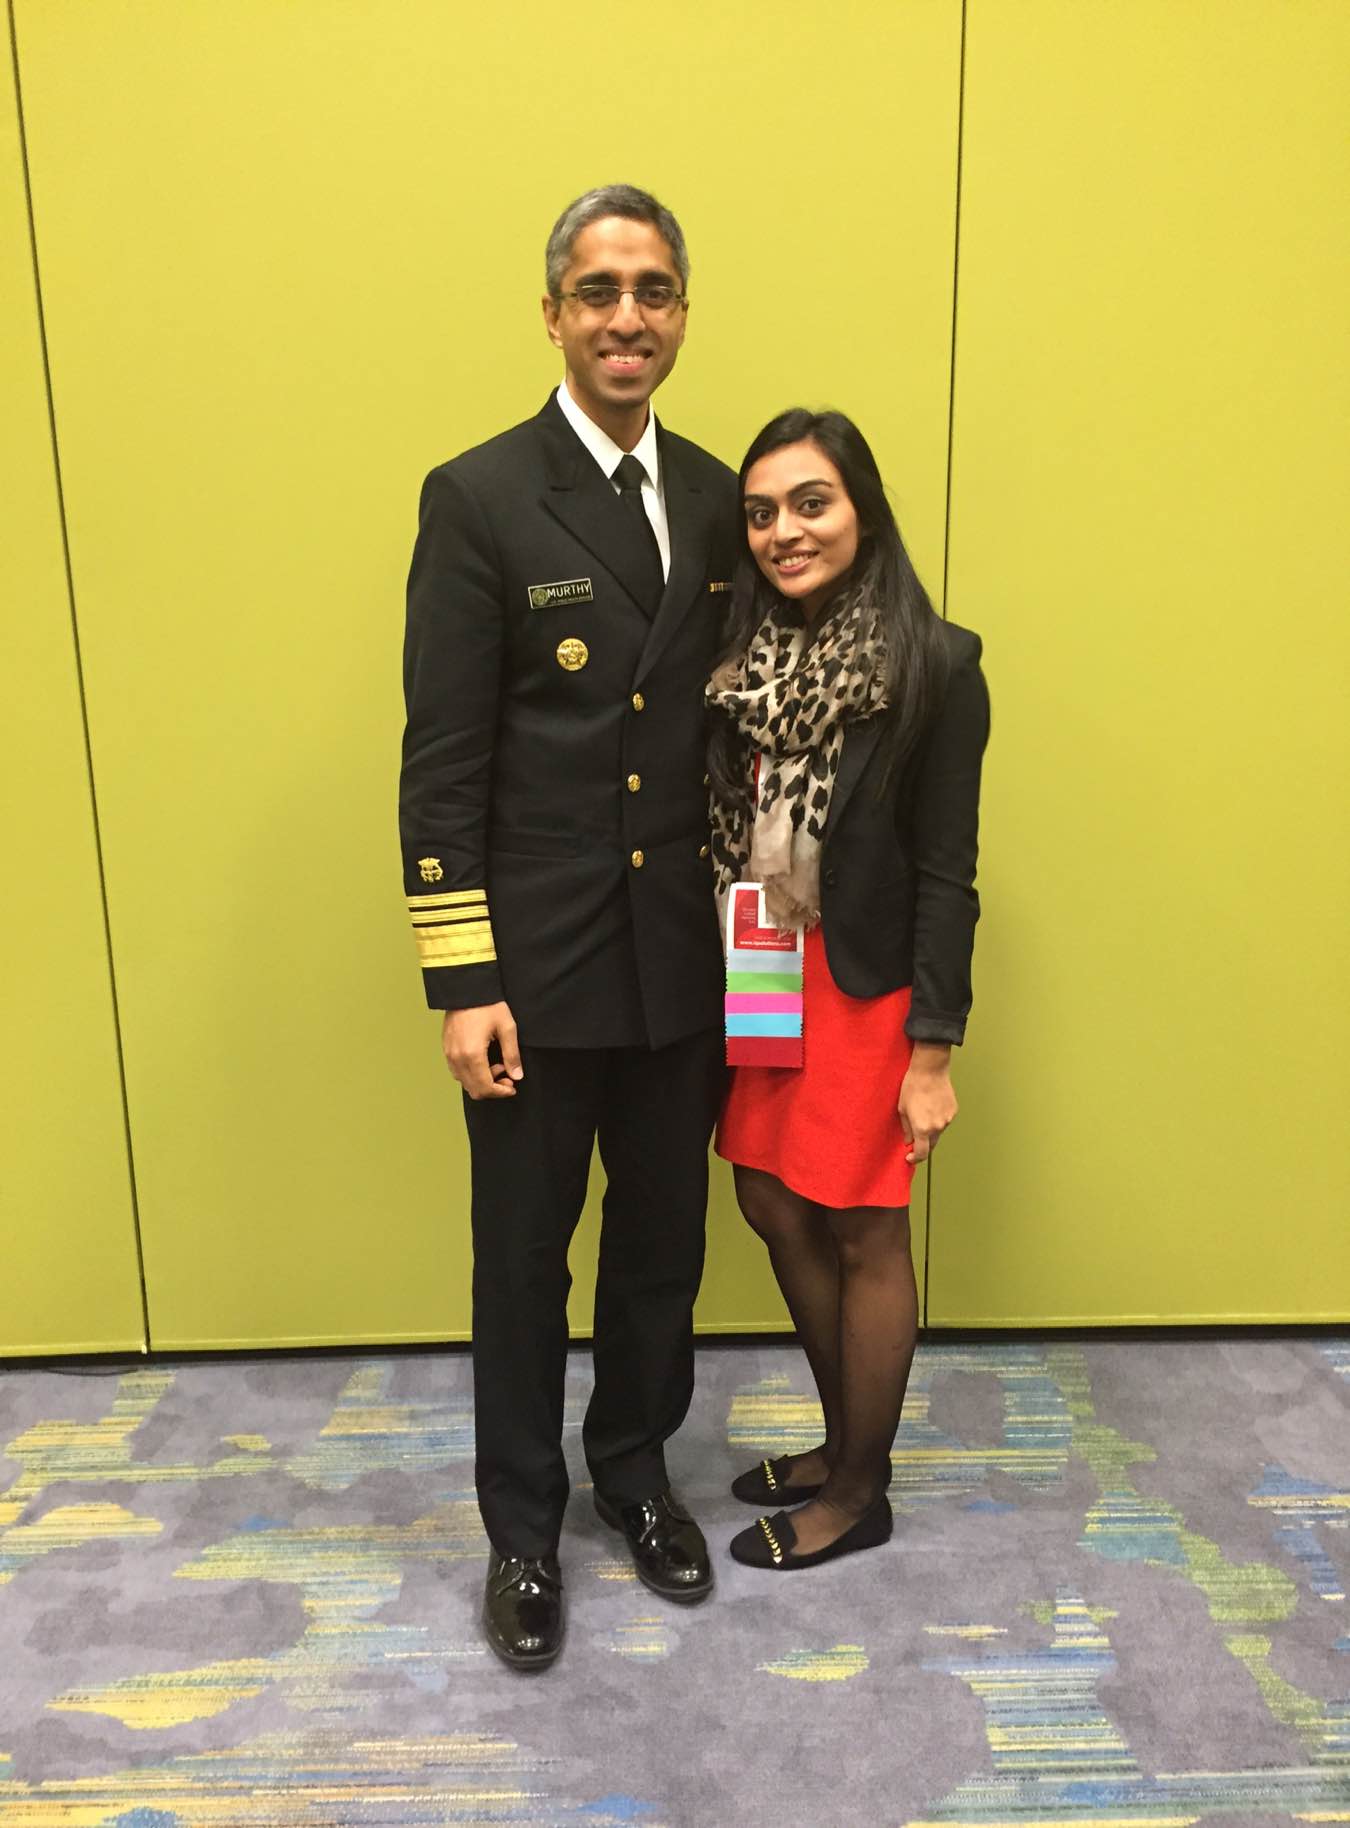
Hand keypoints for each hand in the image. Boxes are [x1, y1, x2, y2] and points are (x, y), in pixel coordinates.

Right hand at [442, 1002, 522, 1099]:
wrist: (467, 988)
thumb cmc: (488, 1005)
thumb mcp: (507, 1028)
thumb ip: (512, 1055)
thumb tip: (517, 1076)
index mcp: (473, 1055)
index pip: (485, 1087)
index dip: (501, 1092)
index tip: (512, 1087)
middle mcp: (457, 1058)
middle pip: (474, 1090)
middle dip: (493, 1088)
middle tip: (507, 1076)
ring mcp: (449, 1054)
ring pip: (464, 1082)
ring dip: (481, 1081)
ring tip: (496, 1064)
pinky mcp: (446, 1048)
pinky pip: (457, 1071)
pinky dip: (471, 1073)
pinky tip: (483, 1060)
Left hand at [899, 1044, 956, 1163]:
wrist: (930, 1070)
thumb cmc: (913, 1087)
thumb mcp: (902, 1109)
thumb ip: (906, 1128)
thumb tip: (908, 1141)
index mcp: (922, 1128)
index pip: (922, 1153)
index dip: (915, 1159)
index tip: (909, 1158)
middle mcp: (937, 1127)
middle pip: (931, 1145)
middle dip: (923, 1145)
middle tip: (915, 1139)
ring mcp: (947, 1119)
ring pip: (938, 1132)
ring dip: (931, 1130)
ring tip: (923, 1114)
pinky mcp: (953, 1111)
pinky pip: (944, 1121)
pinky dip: (938, 1119)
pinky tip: (932, 1106)